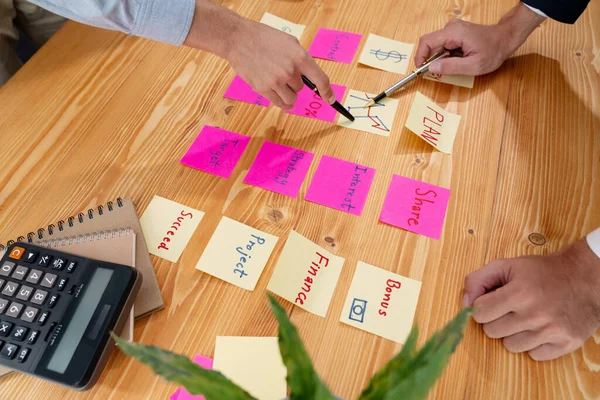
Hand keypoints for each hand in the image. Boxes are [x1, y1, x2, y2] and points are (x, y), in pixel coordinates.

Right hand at [226, 20, 334, 109]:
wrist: (239, 39)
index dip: (327, 92)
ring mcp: (276, 81)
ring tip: (277, 80)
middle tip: (281, 70)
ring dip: (287, 93)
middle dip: (294, 82)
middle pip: (300, 88)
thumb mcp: (290, 42)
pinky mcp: (263, 88)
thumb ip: (301, 59)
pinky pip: (279, 103)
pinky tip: (278, 96)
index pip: (320, 79)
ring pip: (291, 98)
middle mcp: (289, 71)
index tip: (330, 99)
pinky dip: (281, 102)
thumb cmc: (264, 38)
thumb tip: (309, 75)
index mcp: (300, 57)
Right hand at [415, 3, 545, 75]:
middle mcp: (451, 27)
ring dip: (439, 57)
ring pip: (436, 44)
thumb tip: (431, 68)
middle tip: (437, 72)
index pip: (426, 42)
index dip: (420, 56)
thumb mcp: (473, 65)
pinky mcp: (455, 32)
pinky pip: (443, 43)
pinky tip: (457, 60)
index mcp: (453, 33)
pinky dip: (445, 54)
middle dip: (430, 59)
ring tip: (453, 66)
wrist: (506, 38)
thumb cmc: (493, 51)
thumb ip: (451, 67)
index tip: (420, 70)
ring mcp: (453, 28)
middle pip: (430, 43)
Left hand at [463, 239, 599, 360]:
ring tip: (526, 317)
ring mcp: (551, 332)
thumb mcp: (507, 266)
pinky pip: (533, 355)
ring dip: (513, 333)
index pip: (479, 313)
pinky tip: (540, 327)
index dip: (483, 306)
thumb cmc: (541, 272)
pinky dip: (534, 344)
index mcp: (518, 293)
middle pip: (492, 332)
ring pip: (510, 346)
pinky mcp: (565, 344)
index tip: (492, 300)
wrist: (584, 278)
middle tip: (510, 308)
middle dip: (496, 319)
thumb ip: (478, 280)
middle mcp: (535, 315)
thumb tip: (464, 304)